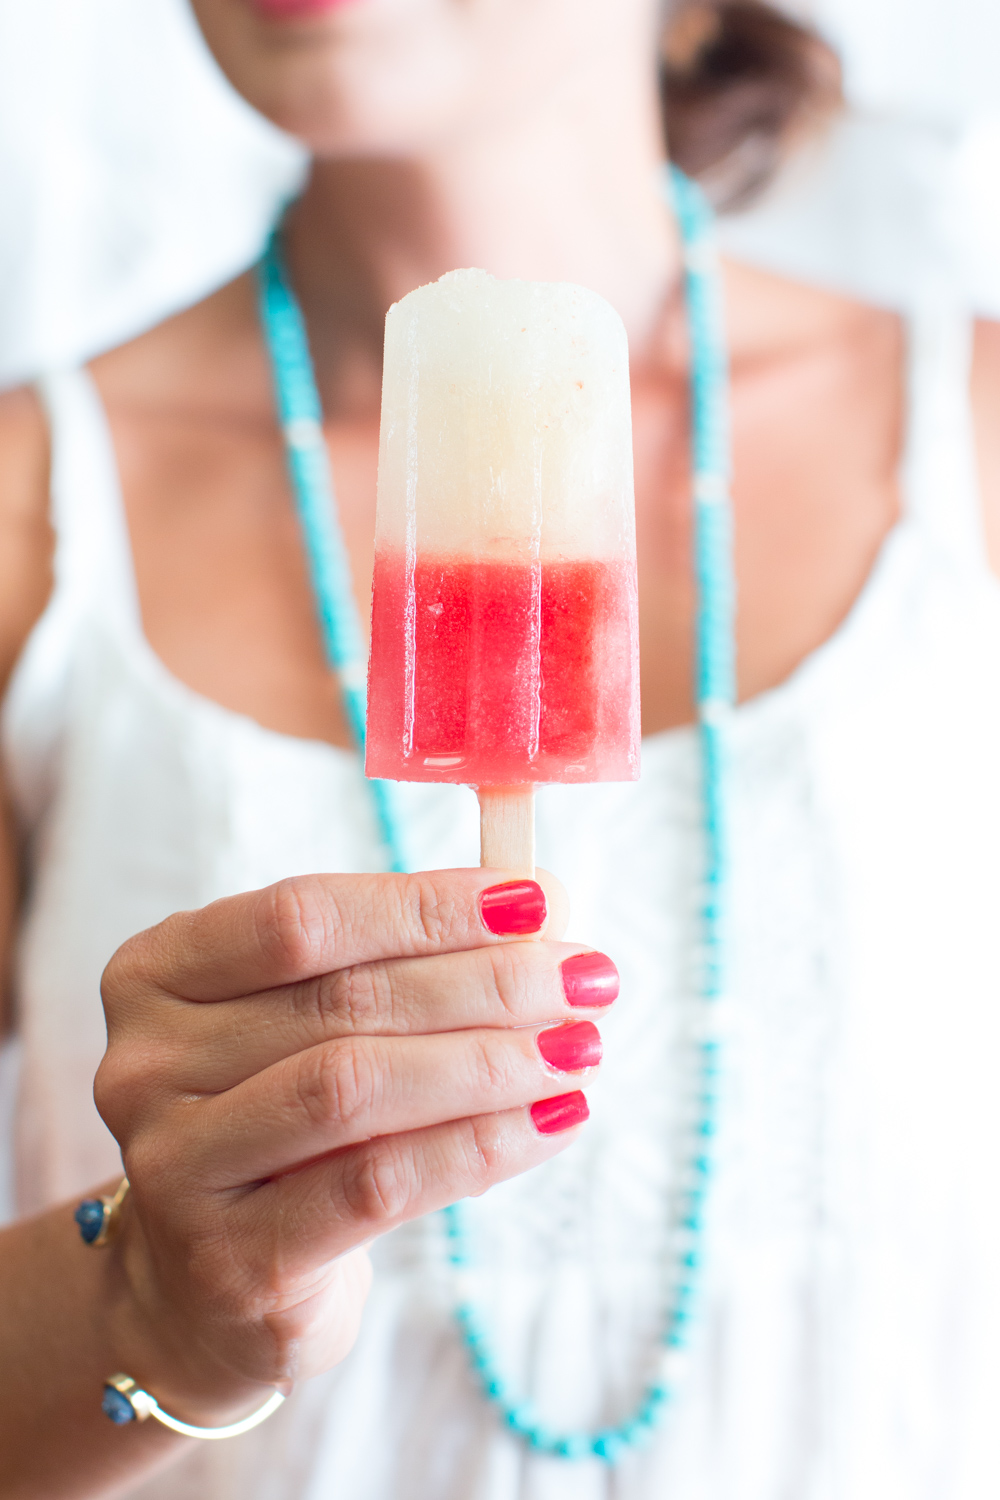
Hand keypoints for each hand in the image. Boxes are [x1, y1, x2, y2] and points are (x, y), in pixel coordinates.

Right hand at [95, 869, 617, 1418]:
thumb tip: (540, 901)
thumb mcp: (310, 1021)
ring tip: (581, 1046)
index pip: (303, 916)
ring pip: (358, 1087)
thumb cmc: (281, 1117)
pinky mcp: (234, 1260)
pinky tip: (556, 1119)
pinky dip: (483, 1144)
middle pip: (343, 1001)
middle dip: (487, 981)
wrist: (207, 1285)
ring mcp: (178, 1166)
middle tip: (587, 976)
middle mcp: (145, 1063)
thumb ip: (397, 957)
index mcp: (157, 971)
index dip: (428, 903)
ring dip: (491, 1060)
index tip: (538, 898)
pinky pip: (380, 1183)